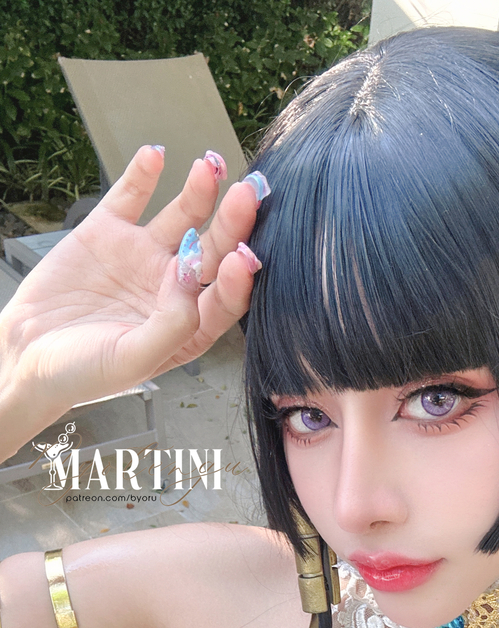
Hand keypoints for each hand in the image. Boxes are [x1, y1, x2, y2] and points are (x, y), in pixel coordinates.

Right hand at [0, 146, 263, 454]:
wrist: (24, 355)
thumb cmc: (83, 371)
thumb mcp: (132, 360)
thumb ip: (171, 324)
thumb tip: (194, 278)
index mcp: (189, 326)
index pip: (226, 297)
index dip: (239, 277)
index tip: (243, 256)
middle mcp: (174, 287)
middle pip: (214, 250)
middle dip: (232, 223)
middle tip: (246, 194)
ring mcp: (143, 256)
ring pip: (182, 217)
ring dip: (199, 192)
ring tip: (208, 168)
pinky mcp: (108, 232)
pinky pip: (131, 196)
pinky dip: (143, 175)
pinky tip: (155, 156)